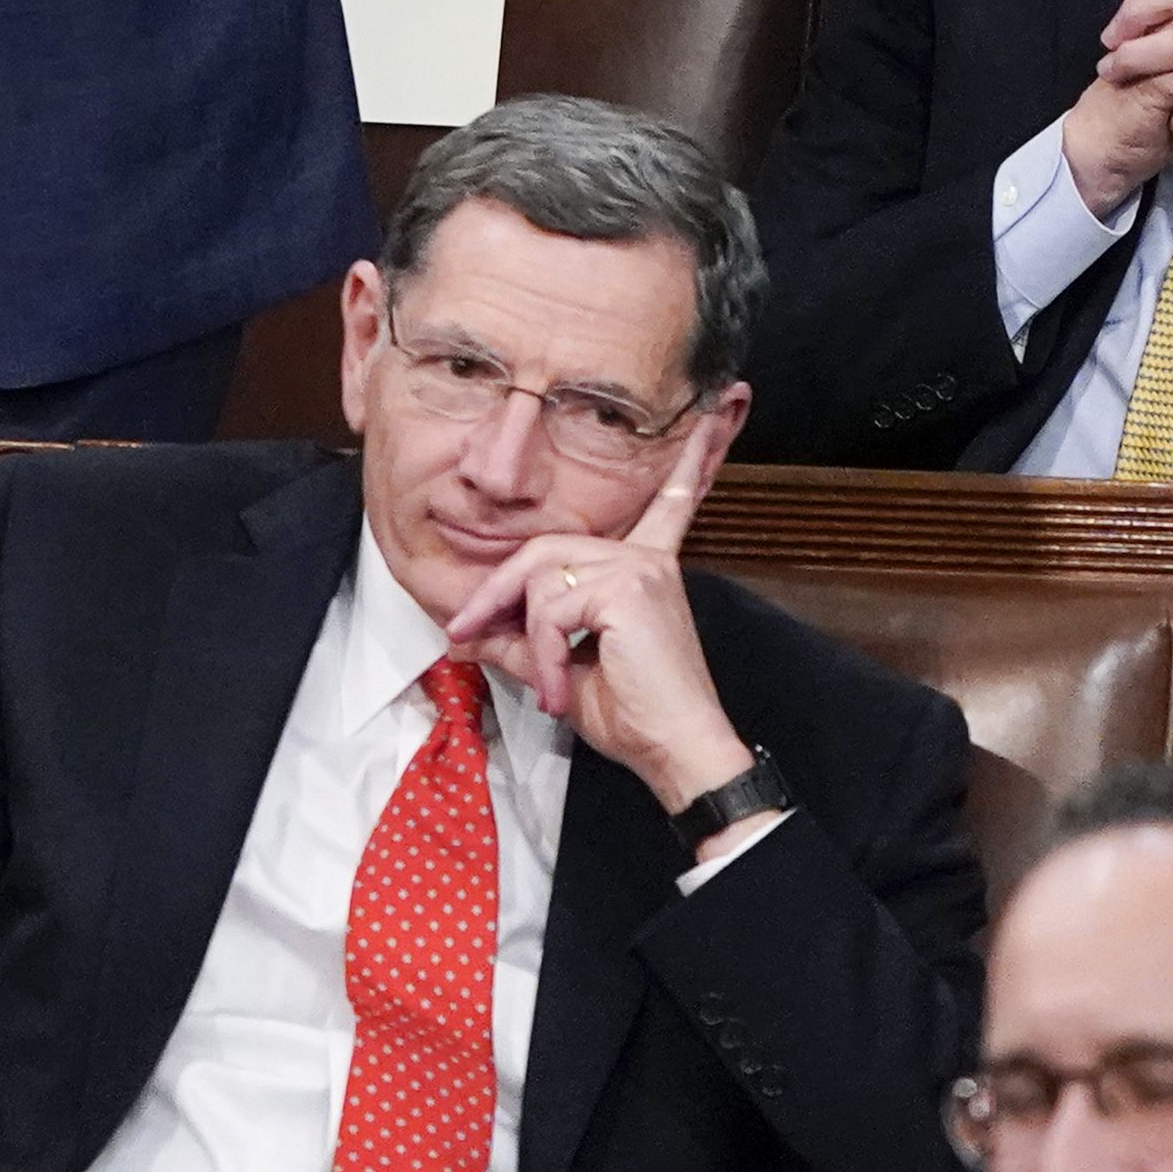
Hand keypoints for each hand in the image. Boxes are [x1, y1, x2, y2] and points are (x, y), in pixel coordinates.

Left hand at [440, 426, 759, 820]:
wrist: (677, 753)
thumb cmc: (634, 716)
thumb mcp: (561, 672)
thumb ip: (519, 643)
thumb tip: (464, 637)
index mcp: (644, 566)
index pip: (664, 503)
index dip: (688, 461)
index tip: (710, 418)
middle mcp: (644, 556)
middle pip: (544, 549)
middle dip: (495, 592)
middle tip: (462, 633)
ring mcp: (638, 566)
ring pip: (540, 579)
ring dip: (526, 640)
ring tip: (544, 689)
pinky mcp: (628, 586)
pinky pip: (551, 607)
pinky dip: (541, 653)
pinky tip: (558, 689)